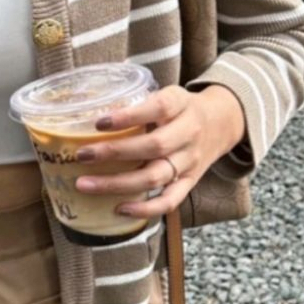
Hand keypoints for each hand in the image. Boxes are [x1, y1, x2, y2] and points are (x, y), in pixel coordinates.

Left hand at [72, 84, 246, 218]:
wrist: (222, 122)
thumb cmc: (179, 108)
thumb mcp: (165, 93)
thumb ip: (136, 101)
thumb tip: (84, 108)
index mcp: (180, 104)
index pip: (158, 108)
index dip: (128, 116)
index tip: (99, 122)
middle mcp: (188, 133)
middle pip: (153, 146)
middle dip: (113, 152)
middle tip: (81, 155)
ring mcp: (190, 161)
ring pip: (155, 176)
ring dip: (117, 183)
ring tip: (84, 184)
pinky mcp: (190, 182)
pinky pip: (170, 201)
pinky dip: (145, 209)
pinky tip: (118, 208)